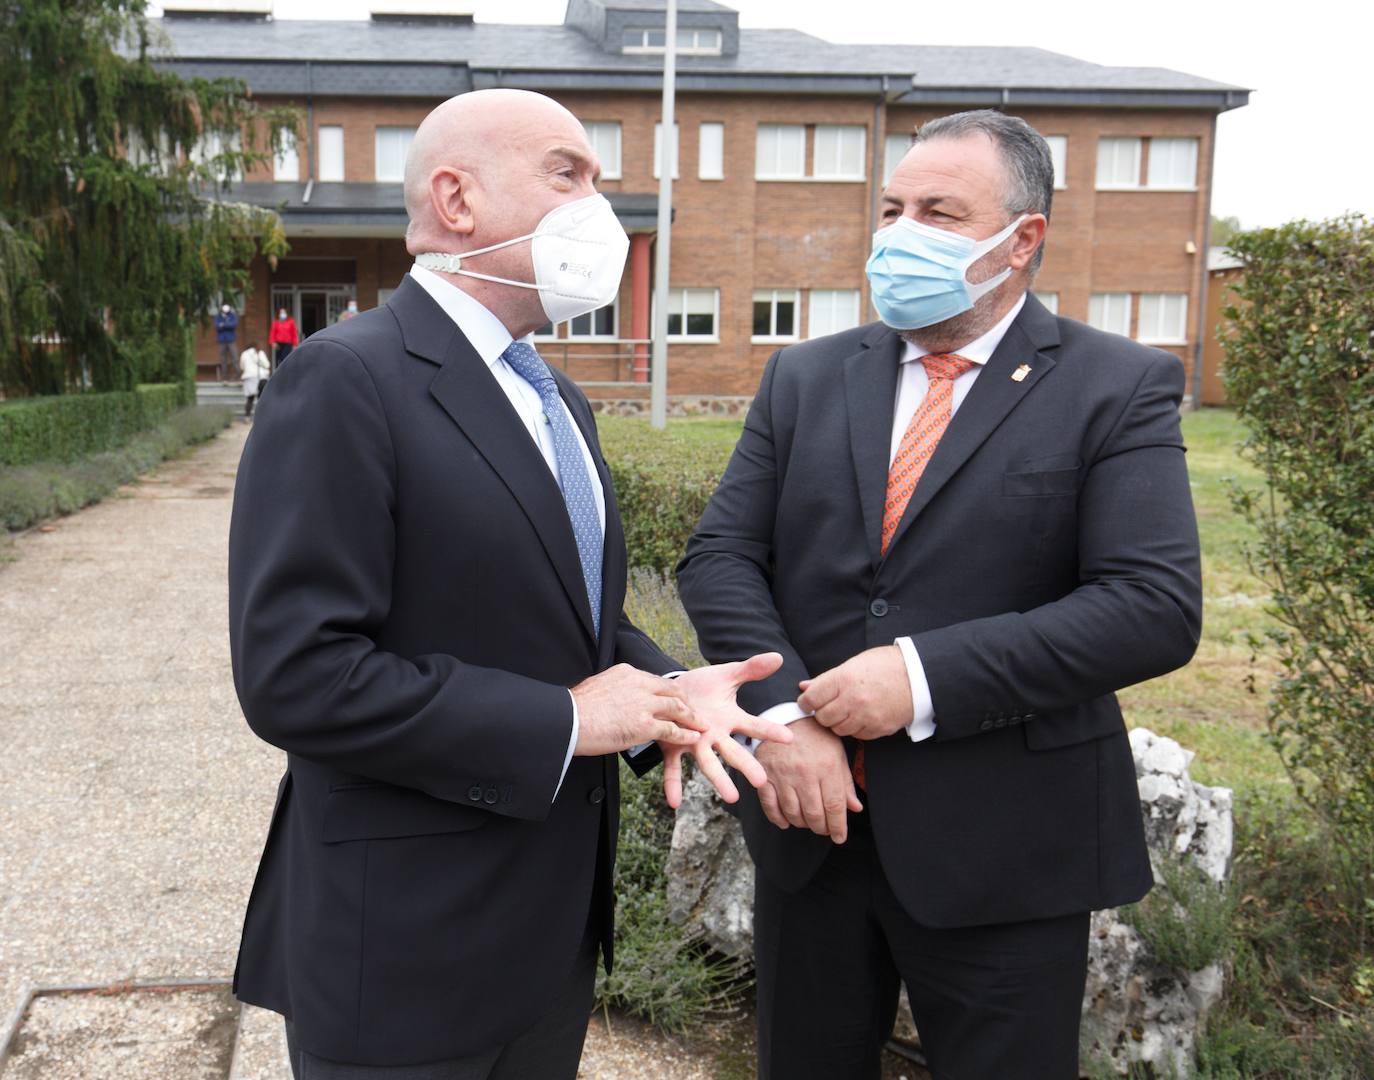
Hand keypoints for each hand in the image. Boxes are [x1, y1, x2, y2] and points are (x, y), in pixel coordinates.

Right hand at [572, 664, 703, 755]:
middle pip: (672, 689)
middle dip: (685, 700)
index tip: (674, 697)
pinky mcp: (645, 725)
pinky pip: (672, 730)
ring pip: (677, 707)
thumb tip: (613, 698)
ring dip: (691, 717)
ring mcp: (644, 704)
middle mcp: (639, 684)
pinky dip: (685, 734)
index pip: (654, 680)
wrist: (567, 721)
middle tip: (693, 710)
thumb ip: (612, 689)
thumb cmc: (574, 709)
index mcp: (626, 672)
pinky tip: (693, 738)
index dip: (667, 691)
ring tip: (700, 724)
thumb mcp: (597, 687)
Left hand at [659, 653, 793, 807]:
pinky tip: (674, 803)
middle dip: (747, 765)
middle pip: (734, 751)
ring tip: (731, 797)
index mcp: (729, 719)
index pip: (754, 725)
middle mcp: (714, 735)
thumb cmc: (702, 686)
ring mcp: (694, 743)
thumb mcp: (727, 675)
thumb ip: (751, 669)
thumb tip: (778, 657)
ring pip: (708, 762)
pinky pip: (673, 767)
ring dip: (719, 779)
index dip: (770, 730)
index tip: (789, 738)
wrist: (672, 690)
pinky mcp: (672, 746)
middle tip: (762, 781)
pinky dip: (673, 784)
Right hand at [755, 717, 862, 843]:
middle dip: (822, 828)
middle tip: (824, 829)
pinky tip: (786, 821)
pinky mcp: (765, 776)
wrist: (786, 716)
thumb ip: (845, 782)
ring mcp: (782, 775)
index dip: (838, 827)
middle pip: (814, 814)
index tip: (840, 837)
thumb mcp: (837, 753)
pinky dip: (778, 818)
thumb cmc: (816, 735)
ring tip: (808, 822)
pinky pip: (770, 806)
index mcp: (826, 767)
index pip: (834, 806)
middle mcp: (804, 773)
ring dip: (802, 824)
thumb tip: (855, 808)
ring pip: (793, 813)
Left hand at [797, 645, 912, 740]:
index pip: (811, 699)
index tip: (808, 701)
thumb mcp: (853, 664)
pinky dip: (855, 728)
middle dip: (822, 713)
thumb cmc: (884, 665)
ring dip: (838, 722)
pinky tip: (861, 715)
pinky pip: (857, 735)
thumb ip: (827, 679)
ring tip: (847, 709)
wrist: (918, 676)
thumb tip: (804, 687)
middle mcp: (853, 700)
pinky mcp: (878, 729)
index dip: (806, 702)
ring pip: (838, 729)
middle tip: (829, 705)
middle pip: (822, 718)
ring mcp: (866, 717)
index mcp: (843, 680)